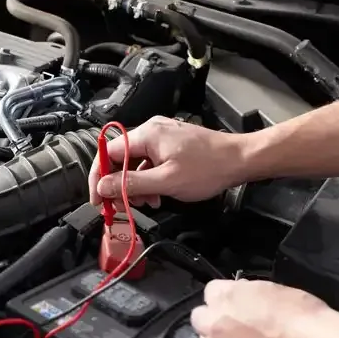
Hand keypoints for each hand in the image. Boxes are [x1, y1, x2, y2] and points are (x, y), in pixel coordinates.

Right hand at [88, 117, 246, 208]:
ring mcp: (162, 136)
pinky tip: (156, 195)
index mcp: (146, 135)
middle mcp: (151, 130)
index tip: (98, 199)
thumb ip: (131, 184)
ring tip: (144, 203)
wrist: (240, 160)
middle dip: (117, 184)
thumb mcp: (166, 182)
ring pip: (135, 162)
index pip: (107, 153)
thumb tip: (102, 187)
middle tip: (120, 206)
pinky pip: (149, 162)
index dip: (99, 177)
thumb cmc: (208, 168)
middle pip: (120, 158)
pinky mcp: (171, 144)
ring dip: (134, 185)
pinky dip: (148, 180)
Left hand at [190, 279, 337, 337]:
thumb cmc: (301, 314)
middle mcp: (214, 324)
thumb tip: (239, 295)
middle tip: (234, 322)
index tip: (238, 302)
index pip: (211, 291)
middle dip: (213, 318)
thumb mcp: (270, 289)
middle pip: (200, 318)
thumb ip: (245, 292)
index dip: (226, 296)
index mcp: (224, 297)